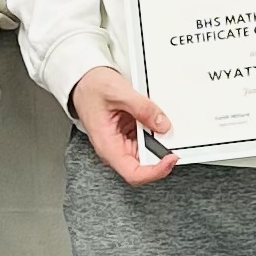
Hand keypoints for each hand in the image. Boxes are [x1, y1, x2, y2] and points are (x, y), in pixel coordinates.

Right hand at [71, 65, 177, 184]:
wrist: (84, 81)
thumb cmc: (91, 89)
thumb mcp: (118, 92)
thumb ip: (142, 108)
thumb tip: (162, 124)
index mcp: (108, 146)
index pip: (134, 174)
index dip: (156, 171)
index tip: (170, 158)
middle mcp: (115, 149)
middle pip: (144, 166)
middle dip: (161, 152)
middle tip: (170, 135)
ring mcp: (122, 143)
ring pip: (148, 153)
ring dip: (159, 141)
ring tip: (160, 121)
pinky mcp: (129, 135)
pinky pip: (147, 140)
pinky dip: (155, 132)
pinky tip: (155, 119)